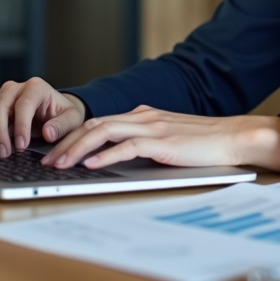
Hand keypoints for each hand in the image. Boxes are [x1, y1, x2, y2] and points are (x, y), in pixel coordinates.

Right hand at [0, 78, 85, 156]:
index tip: (22, 145)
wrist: (54, 111)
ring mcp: (0, 97)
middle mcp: (15, 88)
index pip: (24, 104)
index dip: (21, 125)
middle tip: (4, 153)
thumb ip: (62, 125)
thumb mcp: (72, 119)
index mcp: (36, 88)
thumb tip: (47, 133)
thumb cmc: (62, 115)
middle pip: (0, 106)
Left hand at [41, 105, 279, 172]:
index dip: (73, 137)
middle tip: (47, 161)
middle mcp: (142, 117)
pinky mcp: (162, 141)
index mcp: (142, 116)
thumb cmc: (203, 144)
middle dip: (66, 143)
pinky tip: (91, 164)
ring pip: (103, 132)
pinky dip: (105, 154)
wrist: (232, 137)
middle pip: (93, 125)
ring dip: (77, 149)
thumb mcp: (167, 139)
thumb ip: (144, 143)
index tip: (55, 153)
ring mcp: (152, 126)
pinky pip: (127, 146)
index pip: (98, 123)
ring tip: (60, 164)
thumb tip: (118, 157)